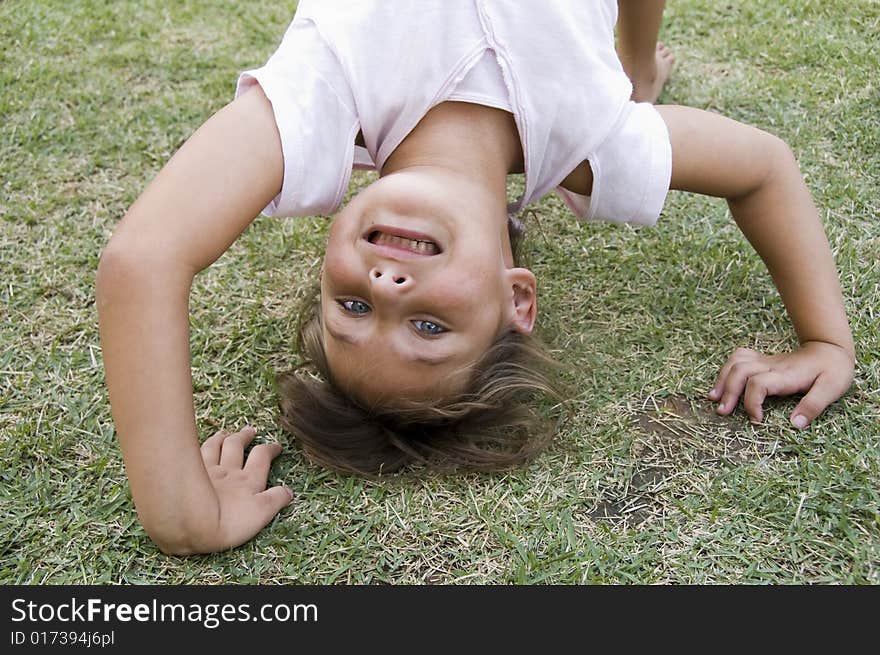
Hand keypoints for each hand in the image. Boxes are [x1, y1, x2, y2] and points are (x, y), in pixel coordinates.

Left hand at [199, 426, 292, 550]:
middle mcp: (228, 471)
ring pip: (214, 446)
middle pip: (236, 446)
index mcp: (247, 481)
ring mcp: (206, 471)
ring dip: (222, 438)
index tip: (276, 446)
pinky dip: (201, 446)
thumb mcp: (260, 514)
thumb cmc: (226, 522)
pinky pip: (195, 453)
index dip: (270, 449)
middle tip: (250, 431)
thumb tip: (289, 491)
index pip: (262, 457)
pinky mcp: (185, 474)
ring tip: (225, 434)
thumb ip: (275, 500)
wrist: (189, 523)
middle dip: (245, 437)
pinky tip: (197, 447)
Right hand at [708, 342, 853, 427]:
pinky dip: (726, 370)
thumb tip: (795, 424)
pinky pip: (737, 358)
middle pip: (740, 371)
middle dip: (728, 391)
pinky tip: (723, 383)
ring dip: (722, 380)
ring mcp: (764, 361)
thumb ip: (813, 406)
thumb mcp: (832, 389)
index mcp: (786, 375)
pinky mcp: (761, 360)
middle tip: (722, 412)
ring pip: (735, 363)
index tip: (756, 421)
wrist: (830, 347)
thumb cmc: (832, 370)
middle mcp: (771, 365)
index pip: (759, 383)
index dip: (752, 403)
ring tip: (713, 398)